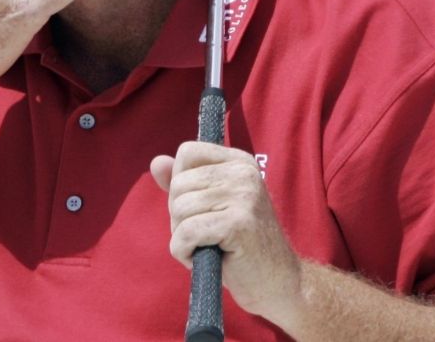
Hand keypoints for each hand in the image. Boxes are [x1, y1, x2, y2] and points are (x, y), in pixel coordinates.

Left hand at [150, 142, 302, 321]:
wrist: (277, 283)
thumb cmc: (240, 246)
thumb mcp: (212, 206)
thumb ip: (185, 182)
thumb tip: (156, 163)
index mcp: (240, 162)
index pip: (187, 152)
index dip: (180, 183)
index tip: (200, 208)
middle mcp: (244, 172)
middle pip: (178, 184)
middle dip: (179, 216)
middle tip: (205, 235)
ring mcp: (243, 196)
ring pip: (179, 209)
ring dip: (182, 237)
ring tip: (207, 247)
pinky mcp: (238, 223)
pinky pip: (186, 233)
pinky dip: (183, 252)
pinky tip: (201, 259)